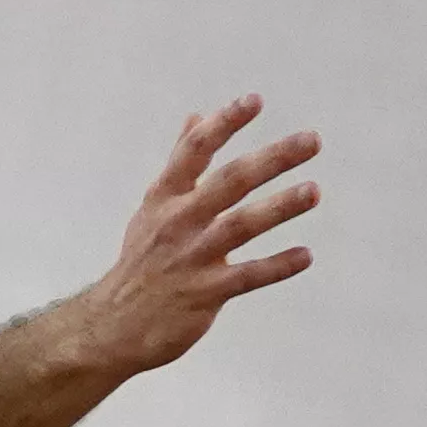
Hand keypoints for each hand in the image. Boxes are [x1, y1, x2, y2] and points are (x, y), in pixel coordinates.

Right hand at [69, 99, 319, 374]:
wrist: (113, 325)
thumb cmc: (142, 261)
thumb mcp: (155, 206)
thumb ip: (182, 162)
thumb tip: (197, 116)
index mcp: (165, 197)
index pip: (195, 150)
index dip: (225, 123)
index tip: (255, 101)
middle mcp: (177, 222)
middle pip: (229, 182)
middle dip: (272, 159)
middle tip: (313, 140)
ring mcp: (191, 258)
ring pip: (240, 226)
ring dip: (280, 207)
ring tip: (314, 191)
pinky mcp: (203, 295)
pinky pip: (246, 277)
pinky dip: (276, 266)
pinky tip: (305, 255)